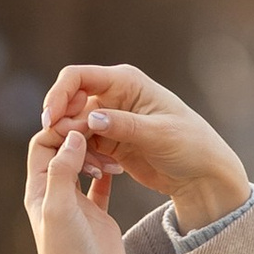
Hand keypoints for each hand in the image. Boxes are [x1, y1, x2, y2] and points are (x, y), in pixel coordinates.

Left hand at [25, 119, 132, 253]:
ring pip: (83, 163)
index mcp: (38, 191)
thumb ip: (63, 171)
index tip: (82, 125)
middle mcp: (54, 194)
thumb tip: (73, 135)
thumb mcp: (60, 209)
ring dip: (97, 154)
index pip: (42, 145)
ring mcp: (76, 204)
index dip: (60, 130)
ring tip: (114, 158)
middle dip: (81, 138)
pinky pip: (101, 183)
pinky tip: (120, 167)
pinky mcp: (96, 214)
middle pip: (63, 150)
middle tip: (102, 134)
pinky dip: (109, 171)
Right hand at [37, 63, 252, 234]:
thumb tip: (90, 117)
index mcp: (125, 82)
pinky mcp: (110, 143)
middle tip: (73, 152)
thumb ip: (123, 125)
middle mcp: (113, 96)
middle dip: (65, 127)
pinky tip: (105, 172)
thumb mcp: (159, 134)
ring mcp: (109, 120)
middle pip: (69, 103)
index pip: (78, 78)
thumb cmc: (190, 146)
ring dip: (76, 147)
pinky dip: (87, 160)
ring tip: (99, 168)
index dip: (58, 95)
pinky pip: (84, 147)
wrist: (203, 175)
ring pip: (74, 128)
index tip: (51, 121)